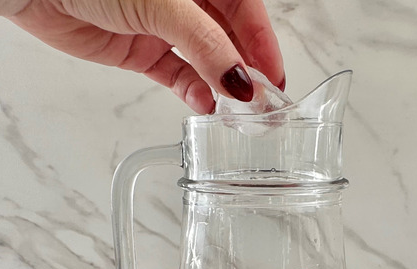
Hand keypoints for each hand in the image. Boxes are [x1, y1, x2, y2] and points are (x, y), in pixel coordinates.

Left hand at [6, 0, 284, 113]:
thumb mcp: (163, 5)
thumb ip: (206, 44)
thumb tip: (240, 80)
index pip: (246, 11)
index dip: (263, 44)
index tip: (275, 79)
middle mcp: (186, 2)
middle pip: (229, 38)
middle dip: (244, 71)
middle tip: (259, 103)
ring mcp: (164, 27)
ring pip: (205, 61)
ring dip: (219, 86)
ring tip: (233, 110)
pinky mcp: (142, 51)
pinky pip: (177, 76)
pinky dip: (191, 92)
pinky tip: (204, 105)